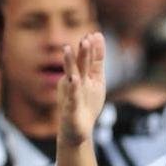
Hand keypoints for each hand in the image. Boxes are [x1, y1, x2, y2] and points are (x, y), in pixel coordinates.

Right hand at [56, 32, 106, 146]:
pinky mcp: (71, 108)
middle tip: (85, 39)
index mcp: (83, 75)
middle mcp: (76, 82)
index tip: (96, 35)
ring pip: (72, 76)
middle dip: (82, 53)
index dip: (92, 48)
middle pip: (80, 65)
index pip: (88, 59)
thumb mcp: (96, 80)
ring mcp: (72, 94)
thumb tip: (97, 35)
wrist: (77, 130)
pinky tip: (74, 79)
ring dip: (70, 63)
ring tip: (68, 49)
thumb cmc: (87, 103)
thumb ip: (97, 60)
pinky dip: (73, 88)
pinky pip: (72, 97)